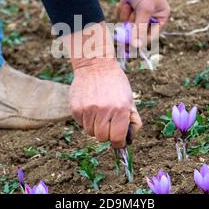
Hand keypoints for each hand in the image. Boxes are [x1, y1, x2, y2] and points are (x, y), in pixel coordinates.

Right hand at [61, 22, 142, 147]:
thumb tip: (128, 141)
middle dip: (106, 133)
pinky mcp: (76, 108)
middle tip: (108, 123)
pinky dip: (86, 119)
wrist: (95, 65)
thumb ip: (133, 120)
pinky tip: (90, 106)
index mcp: (121, 108)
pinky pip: (81, 124)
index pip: (117, 138)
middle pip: (102, 138)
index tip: (118, 140)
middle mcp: (104, 110)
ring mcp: (88, 109)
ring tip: (99, 112)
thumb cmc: (115, 83)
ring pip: (90, 132)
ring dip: (95, 126)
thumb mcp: (130, 99)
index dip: (118, 142)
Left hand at [109, 0, 169, 47]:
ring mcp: (138, 11)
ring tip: (128, 4)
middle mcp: (151, 16)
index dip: (140, 41)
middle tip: (126, 22)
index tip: (129, 47)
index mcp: (161, 17)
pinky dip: (121, 9)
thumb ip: (139, 29)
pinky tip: (124, 0)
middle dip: (130, 26)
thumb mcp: (144, 10)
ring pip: (128, 25)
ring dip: (125, 16)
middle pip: (137, 32)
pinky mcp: (128, 7)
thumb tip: (136, 46)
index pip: (151, 36)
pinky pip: (122, 16)